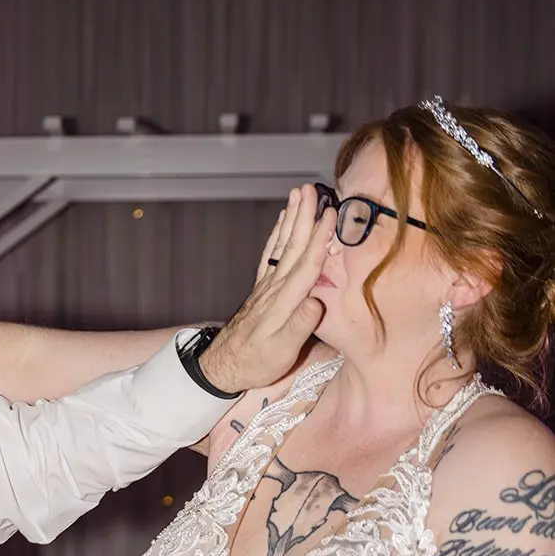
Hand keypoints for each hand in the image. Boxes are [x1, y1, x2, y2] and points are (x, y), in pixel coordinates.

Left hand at [200, 184, 333, 395]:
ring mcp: (266, 286)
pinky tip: (282, 221)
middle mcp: (274, 289)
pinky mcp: (261, 289)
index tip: (331, 214)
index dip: (320, 239)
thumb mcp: (281, 353)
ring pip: (281, 245)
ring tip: (298, 194)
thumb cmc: (256, 363)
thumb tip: (316, 302)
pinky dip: (277, 234)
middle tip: (311, 189)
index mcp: (284, 302)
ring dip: (291, 219)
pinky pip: (270, 254)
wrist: (224, 366)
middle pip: (293, 247)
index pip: (306, 265)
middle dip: (304, 217)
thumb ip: (299, 327)